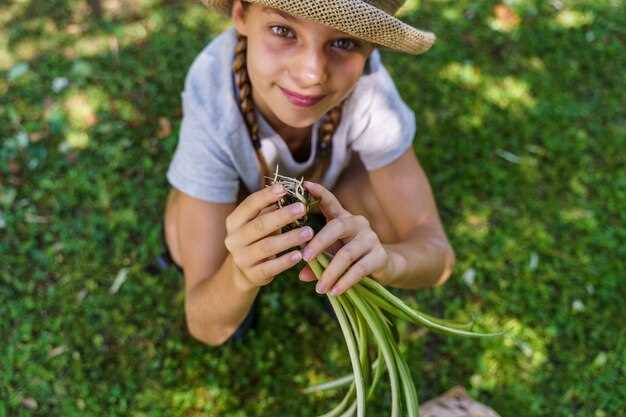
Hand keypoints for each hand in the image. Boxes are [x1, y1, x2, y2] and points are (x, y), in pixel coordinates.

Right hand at [224, 183, 314, 289]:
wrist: (245, 272)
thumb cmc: (258, 238)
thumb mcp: (258, 222)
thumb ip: (270, 208)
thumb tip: (292, 190)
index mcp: (234, 222)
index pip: (249, 205)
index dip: (266, 196)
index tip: (284, 188)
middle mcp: (233, 239)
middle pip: (259, 225)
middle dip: (282, 216)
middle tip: (302, 208)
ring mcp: (241, 259)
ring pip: (267, 246)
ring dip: (290, 238)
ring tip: (309, 232)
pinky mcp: (252, 275)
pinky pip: (271, 267)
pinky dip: (285, 261)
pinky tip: (299, 255)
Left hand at [298, 181, 389, 295]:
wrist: (385, 268)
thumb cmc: (351, 258)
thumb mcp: (331, 257)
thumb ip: (316, 262)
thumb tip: (301, 274)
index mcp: (343, 219)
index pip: (331, 202)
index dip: (319, 193)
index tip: (305, 184)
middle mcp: (357, 224)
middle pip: (336, 227)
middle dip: (318, 243)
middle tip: (304, 258)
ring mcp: (371, 239)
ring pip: (347, 253)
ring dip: (330, 272)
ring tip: (319, 288)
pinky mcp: (380, 256)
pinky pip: (360, 269)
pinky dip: (345, 281)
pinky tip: (335, 291)